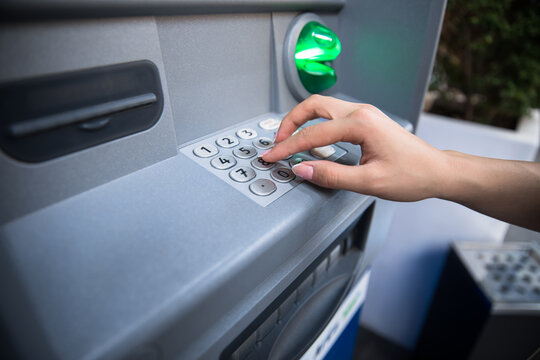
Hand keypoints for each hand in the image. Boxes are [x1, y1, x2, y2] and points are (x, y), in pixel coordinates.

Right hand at [262, 95, 447, 201]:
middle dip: (290, 122)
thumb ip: (331, 175)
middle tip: (277, 143)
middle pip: (313, 106)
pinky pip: (332, 116)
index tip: (272, 157)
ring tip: (289, 140)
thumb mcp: (369, 182)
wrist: (437, 171)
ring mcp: (364, 114)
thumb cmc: (412, 175)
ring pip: (322, 107)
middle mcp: (361, 112)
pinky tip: (311, 141)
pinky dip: (316, 125)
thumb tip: (302, 169)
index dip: (288, 147)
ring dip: (302, 121)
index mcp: (361, 124)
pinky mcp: (366, 121)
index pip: (313, 134)